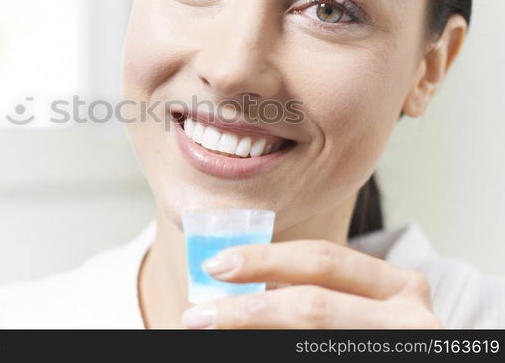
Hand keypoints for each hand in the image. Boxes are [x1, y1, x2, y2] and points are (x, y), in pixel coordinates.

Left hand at [181, 240, 441, 327]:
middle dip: (248, 308)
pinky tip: (245, 345)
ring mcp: (404, 350)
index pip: (321, 258)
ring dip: (252, 331)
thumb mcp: (351, 308)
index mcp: (398, 286)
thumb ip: (305, 292)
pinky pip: (316, 358)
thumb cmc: (366, 333)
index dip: (263, 259)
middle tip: (199, 315)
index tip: (214, 265)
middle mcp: (410, 319)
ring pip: (312, 333)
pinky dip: (274, 349)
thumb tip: (225, 282)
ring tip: (211, 329)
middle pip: (314, 303)